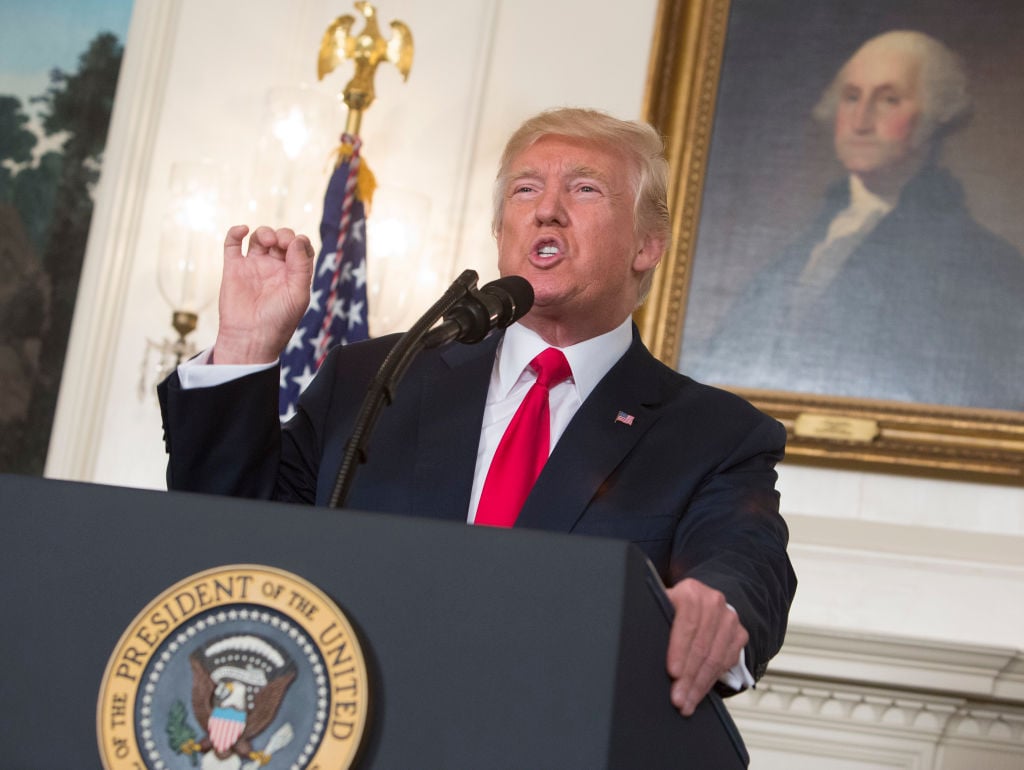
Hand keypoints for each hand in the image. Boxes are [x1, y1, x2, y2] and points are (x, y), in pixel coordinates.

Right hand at [212, 225, 315, 363]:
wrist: (251, 338)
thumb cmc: (278, 321)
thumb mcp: (298, 294)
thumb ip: (301, 266)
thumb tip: (297, 239)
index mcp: (293, 274)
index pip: (300, 248)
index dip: (299, 241)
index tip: (296, 245)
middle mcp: (274, 268)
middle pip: (281, 239)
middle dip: (283, 235)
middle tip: (281, 243)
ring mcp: (253, 267)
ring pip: (259, 238)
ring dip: (264, 232)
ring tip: (268, 241)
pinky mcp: (233, 268)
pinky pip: (232, 244)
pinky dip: (236, 232)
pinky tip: (242, 230)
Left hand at [665, 578, 748, 716]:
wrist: (701, 604)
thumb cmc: (674, 610)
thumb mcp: (661, 607)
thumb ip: (655, 619)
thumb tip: (639, 643)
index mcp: (690, 592)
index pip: (687, 624)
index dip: (679, 651)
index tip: (673, 672)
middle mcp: (713, 602)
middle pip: (700, 646)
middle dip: (688, 676)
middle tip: (677, 698)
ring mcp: (729, 618)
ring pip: (715, 658)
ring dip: (699, 685)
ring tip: (686, 702)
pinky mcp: (740, 634)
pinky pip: (726, 663)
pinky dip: (711, 681)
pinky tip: (699, 693)